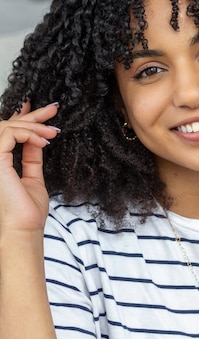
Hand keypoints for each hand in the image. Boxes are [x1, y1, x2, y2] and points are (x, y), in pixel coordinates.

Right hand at [0, 101, 59, 237]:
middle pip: (8, 126)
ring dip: (34, 126)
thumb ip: (31, 157)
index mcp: (0, 163)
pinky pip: (8, 135)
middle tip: (53, 109)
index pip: (9, 133)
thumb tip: (38, 140)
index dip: (25, 118)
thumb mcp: (32, 176)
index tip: (44, 111)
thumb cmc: (27, 212)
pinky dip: (28, 134)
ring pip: (7, 127)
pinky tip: (43, 141)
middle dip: (33, 115)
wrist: (24, 229)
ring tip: (53, 132)